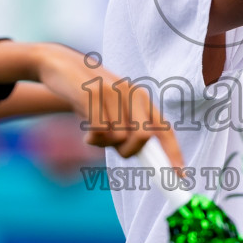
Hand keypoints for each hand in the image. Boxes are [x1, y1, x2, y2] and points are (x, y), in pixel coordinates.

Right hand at [32, 45, 184, 167]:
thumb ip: (129, 127)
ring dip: (104, 144)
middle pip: (143, 137)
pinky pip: (99, 131)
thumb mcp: (115, 107)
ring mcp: (113, 92)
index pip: (164, 128)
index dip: (173, 153)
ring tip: (93, 133)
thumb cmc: (91, 96)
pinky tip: (85, 133)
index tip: (180, 176)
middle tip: (115, 150)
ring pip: (118, 138)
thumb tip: (144, 157)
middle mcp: (132, 93)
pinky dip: (92, 140)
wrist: (62, 66)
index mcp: (142, 98)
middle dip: (129, 152)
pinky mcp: (92, 94)